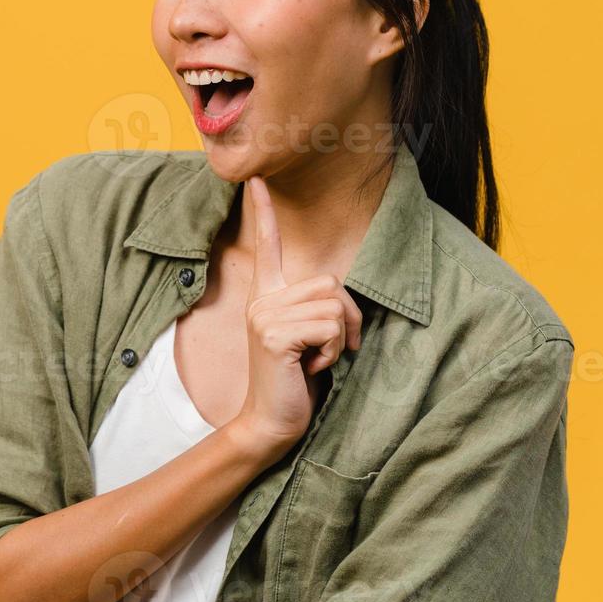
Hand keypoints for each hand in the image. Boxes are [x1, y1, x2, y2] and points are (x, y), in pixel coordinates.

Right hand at [228, 174, 362, 461]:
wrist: (271, 422)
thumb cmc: (295, 381)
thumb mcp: (307, 338)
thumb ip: (315, 310)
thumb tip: (339, 300)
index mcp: (267, 295)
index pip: (267, 245)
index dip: (262, 212)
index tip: (257, 179)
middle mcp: (261, 299)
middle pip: (330, 283)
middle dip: (346, 319)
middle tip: (330, 349)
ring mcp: (264, 315)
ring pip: (333, 305)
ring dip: (338, 339)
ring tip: (315, 360)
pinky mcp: (273, 334)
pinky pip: (328, 327)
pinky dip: (331, 352)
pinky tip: (309, 368)